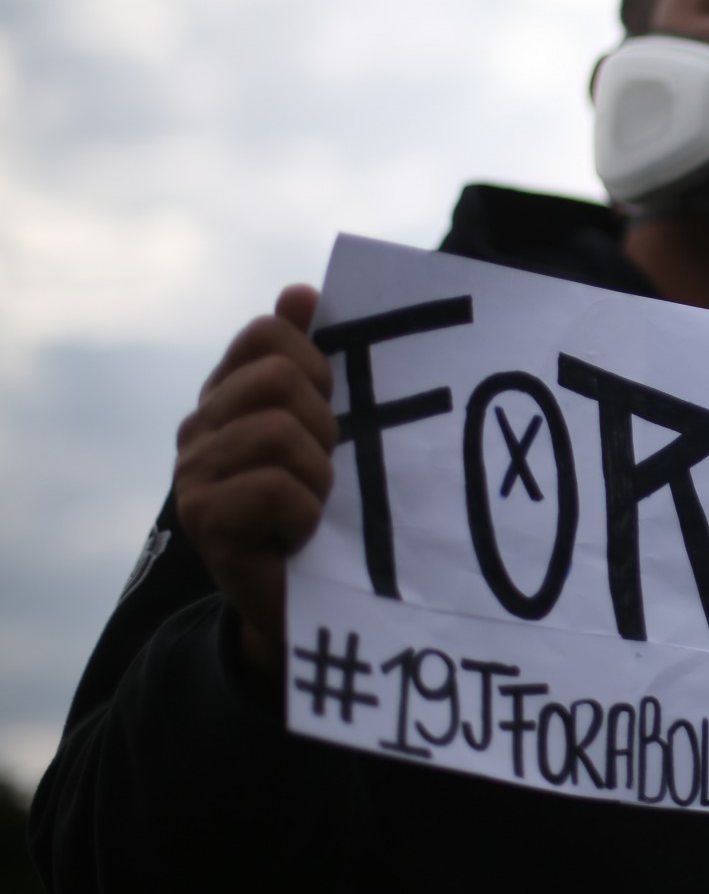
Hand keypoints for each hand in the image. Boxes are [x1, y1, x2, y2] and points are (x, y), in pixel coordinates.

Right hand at [174, 285, 336, 675]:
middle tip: (325, 469)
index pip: (266, 334)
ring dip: (319, 476)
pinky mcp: (202, 519)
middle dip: (324, 424)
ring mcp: (193, 473)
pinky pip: (274, 486)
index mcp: (230, 396)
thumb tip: (299, 292)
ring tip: (314, 505)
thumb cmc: (326, 509)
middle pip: (280, 379)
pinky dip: (304, 512)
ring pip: (280, 433)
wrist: (311, 601)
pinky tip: (298, 535)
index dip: (315, 363)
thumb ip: (310, 361)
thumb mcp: (328, 430)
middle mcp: (200, 427)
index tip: (330, 407)